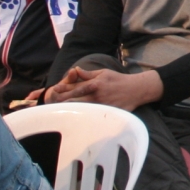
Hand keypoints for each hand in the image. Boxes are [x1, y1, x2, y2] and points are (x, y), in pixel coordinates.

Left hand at [45, 67, 160, 109]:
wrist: (136, 89)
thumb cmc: (119, 80)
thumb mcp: (103, 73)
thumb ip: (88, 74)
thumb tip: (75, 70)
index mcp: (95, 84)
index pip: (75, 87)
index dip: (63, 89)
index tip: (54, 90)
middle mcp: (96, 95)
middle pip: (76, 100)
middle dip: (63, 101)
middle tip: (53, 102)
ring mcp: (101, 105)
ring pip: (82, 109)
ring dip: (71, 109)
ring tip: (60, 110)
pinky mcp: (106, 112)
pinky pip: (92, 115)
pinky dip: (83, 116)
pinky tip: (75, 119)